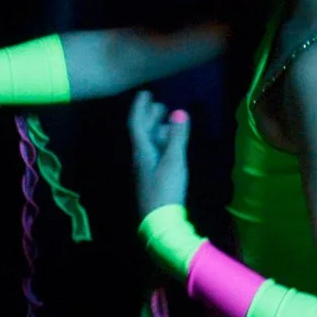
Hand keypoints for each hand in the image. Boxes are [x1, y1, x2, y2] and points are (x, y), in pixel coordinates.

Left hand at [128, 90, 190, 216]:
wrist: (160, 222)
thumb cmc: (165, 189)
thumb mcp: (174, 161)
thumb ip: (177, 137)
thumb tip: (179, 112)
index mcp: (141, 151)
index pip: (136, 123)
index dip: (140, 107)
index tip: (145, 93)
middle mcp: (140, 158)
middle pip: (142, 132)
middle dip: (149, 116)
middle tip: (159, 104)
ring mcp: (146, 169)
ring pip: (148, 143)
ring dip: (156, 130)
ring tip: (168, 121)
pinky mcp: (153, 179)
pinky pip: (155, 153)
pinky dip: (162, 143)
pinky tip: (170, 146)